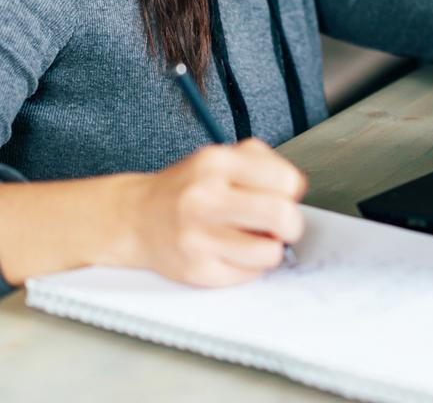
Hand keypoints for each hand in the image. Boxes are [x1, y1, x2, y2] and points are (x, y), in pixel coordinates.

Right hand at [119, 139, 306, 286]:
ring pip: (269, 252)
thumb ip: (262, 164)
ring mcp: (198, 237)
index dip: (291, 191)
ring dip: (272, 248)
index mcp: (216, 163)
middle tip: (283, 225)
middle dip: (292, 224)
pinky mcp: (196, 270)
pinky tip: (233, 252)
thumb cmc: (188, 188)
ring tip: (257, 240)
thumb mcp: (220, 158)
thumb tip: (296, 190)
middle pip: (281, 216)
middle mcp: (204, 198)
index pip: (284, 180)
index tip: (283, 195)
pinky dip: (249, 265)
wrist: (136, 218)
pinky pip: (248, 274)